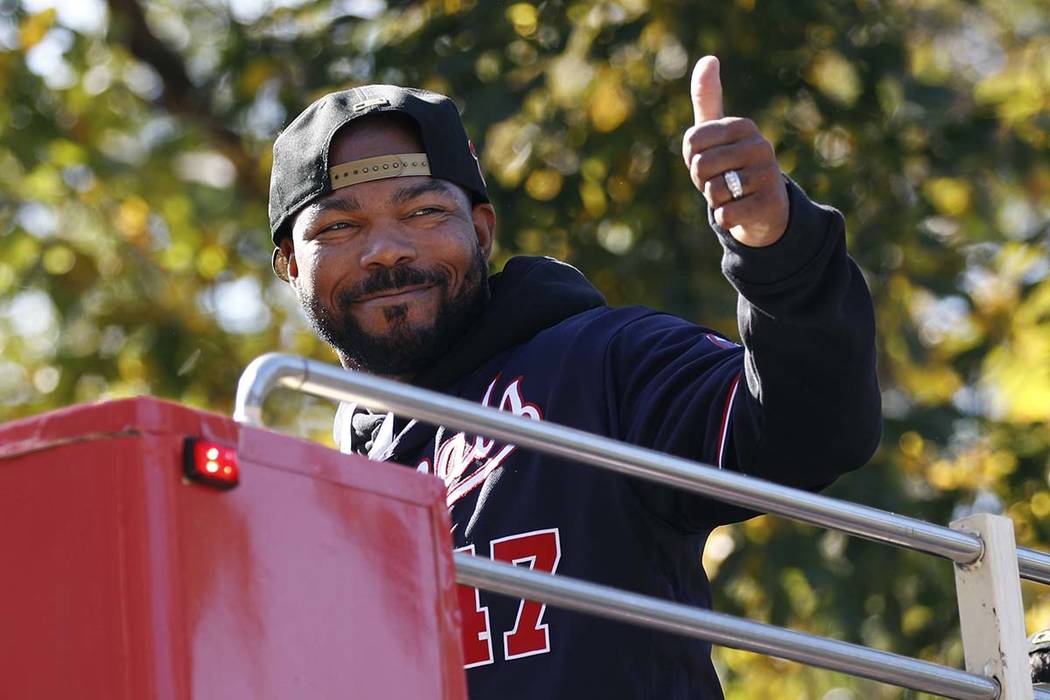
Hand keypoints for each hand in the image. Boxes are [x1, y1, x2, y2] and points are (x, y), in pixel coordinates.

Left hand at [682, 56, 788, 246]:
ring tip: (733, 194)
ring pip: (713, 192)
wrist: (763, 208)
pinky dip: (726, 218)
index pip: (691, 142)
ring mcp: (769, 174)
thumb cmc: (731, 166)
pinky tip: (741, 211)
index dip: (691, 158)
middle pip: (701, 166)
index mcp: (743, 125)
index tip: (710, 160)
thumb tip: (709, 59)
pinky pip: (726, 214)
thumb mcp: (716, 133)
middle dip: (703, 181)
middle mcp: (760, 145)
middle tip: (721, 180)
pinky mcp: (770, 204)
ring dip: (716, 200)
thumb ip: (707, 98)